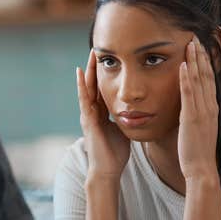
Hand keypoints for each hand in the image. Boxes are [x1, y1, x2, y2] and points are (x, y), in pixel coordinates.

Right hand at [77, 50, 129, 179]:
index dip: (104, 74)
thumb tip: (138, 110)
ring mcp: (88, 115)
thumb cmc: (116, 153)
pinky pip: (84, 99)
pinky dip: (82, 85)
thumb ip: (126, 119)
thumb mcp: (123, 130)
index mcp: (101, 113)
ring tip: (90, 55)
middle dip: (95, 67)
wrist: (108, 170)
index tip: (110, 58)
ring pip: (87, 88)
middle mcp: (92, 112)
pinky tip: (81, 73)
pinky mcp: (88, 120)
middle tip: (98, 49)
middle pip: (93, 84)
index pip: (102, 89)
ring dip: (89, 71)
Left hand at [178, 37, 218, 180]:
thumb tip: (187, 105)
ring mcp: (202, 111)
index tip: (200, 46)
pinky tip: (183, 65)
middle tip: (196, 36)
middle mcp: (209, 106)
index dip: (205, 61)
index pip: (209, 79)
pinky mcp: (191, 118)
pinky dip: (187, 79)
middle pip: (206, 74)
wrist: (201, 169)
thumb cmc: (196, 151)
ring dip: (195, 60)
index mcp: (211, 108)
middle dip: (201, 54)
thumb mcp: (197, 127)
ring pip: (199, 80)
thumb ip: (194, 113)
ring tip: (190, 43)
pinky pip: (189, 95)